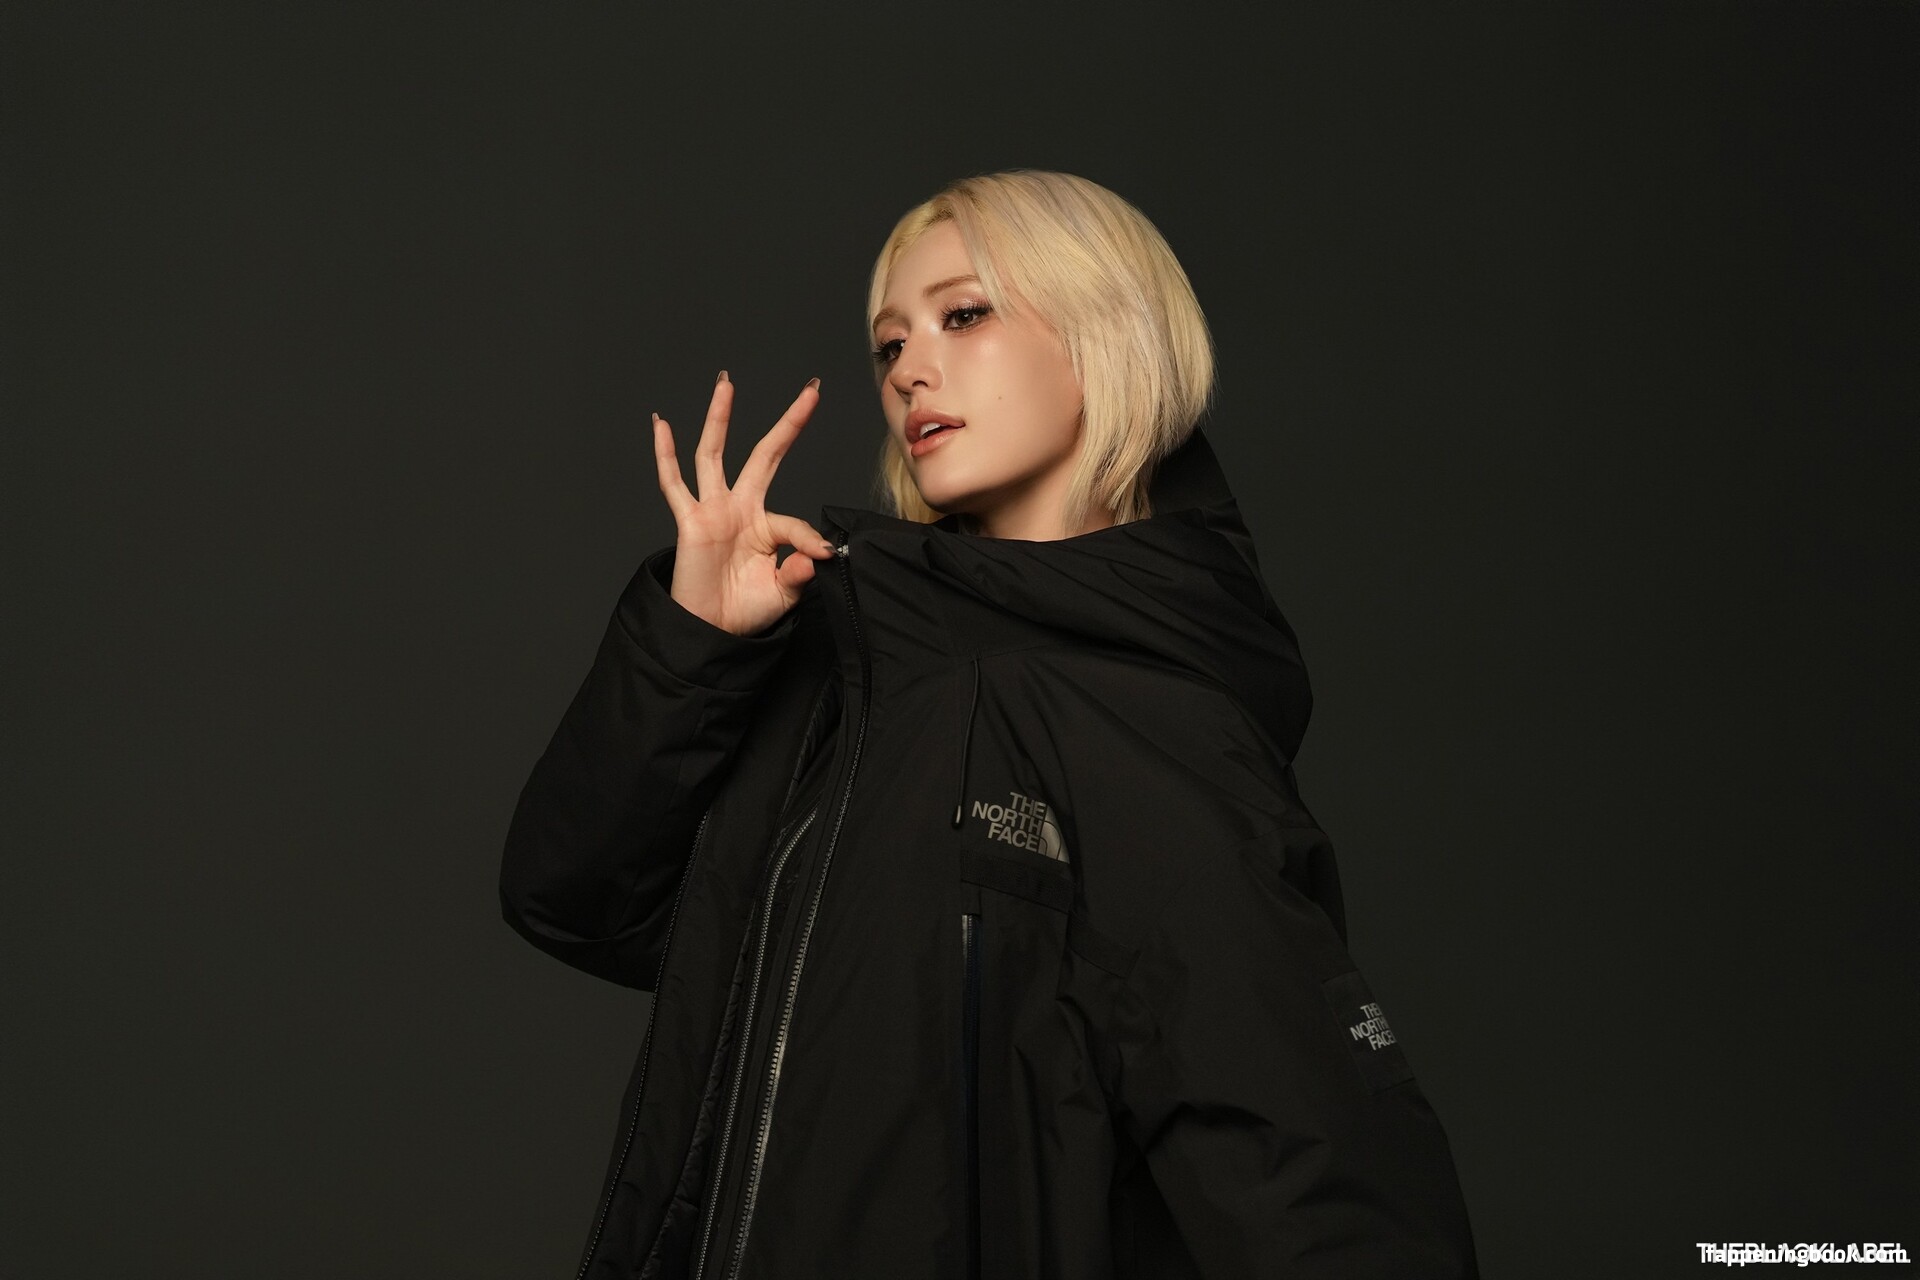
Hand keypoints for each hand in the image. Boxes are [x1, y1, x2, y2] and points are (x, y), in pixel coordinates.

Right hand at [653, 372, 834, 637]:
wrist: (709, 632)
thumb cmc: (744, 612)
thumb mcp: (783, 593)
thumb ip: (801, 570)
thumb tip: (821, 551)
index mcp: (764, 526)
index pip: (794, 520)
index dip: (809, 539)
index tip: (822, 554)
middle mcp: (739, 509)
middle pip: (764, 455)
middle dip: (787, 424)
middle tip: (811, 391)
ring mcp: (712, 511)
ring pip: (713, 454)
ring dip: (720, 418)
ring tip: (726, 384)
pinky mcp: (689, 521)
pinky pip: (673, 484)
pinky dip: (665, 454)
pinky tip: (661, 424)